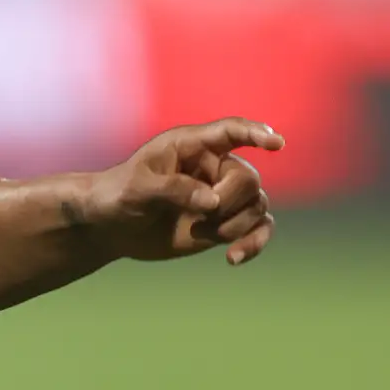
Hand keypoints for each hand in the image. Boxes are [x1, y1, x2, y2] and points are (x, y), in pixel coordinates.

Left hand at [84, 117, 281, 264]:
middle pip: (247, 178)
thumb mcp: (136, 188)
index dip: (255, 133)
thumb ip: (173, 189)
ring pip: (257, 205)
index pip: (230, 131)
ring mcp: (222, 195)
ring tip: (199, 232)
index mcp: (189, 145)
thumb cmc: (118, 195)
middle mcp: (212, 166)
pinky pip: (259, 228)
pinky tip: (233, 259)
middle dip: (229, 201)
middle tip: (201, 214)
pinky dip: (253, 243)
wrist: (112, 226)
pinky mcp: (225, 221)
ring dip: (234, 226)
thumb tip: (213, 201)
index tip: (276, 143)